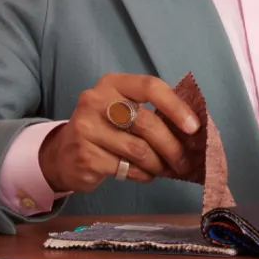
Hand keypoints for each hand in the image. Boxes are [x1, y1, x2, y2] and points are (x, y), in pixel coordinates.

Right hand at [38, 73, 199, 192]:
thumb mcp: (124, 110)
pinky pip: (126, 168)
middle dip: (172, 146)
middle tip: (186, 162)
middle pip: (146, 123)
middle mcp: (96, 101)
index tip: (194, 127)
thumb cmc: (105, 129)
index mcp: (113, 83)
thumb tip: (193, 133)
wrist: (64, 153)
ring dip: (159, 164)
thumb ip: (153, 113)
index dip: (176, 106)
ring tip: (166, 169)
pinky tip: (145, 174)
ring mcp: (87, 128)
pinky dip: (143, 175)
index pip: (150, 86)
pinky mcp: (85, 156)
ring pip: (138, 150)